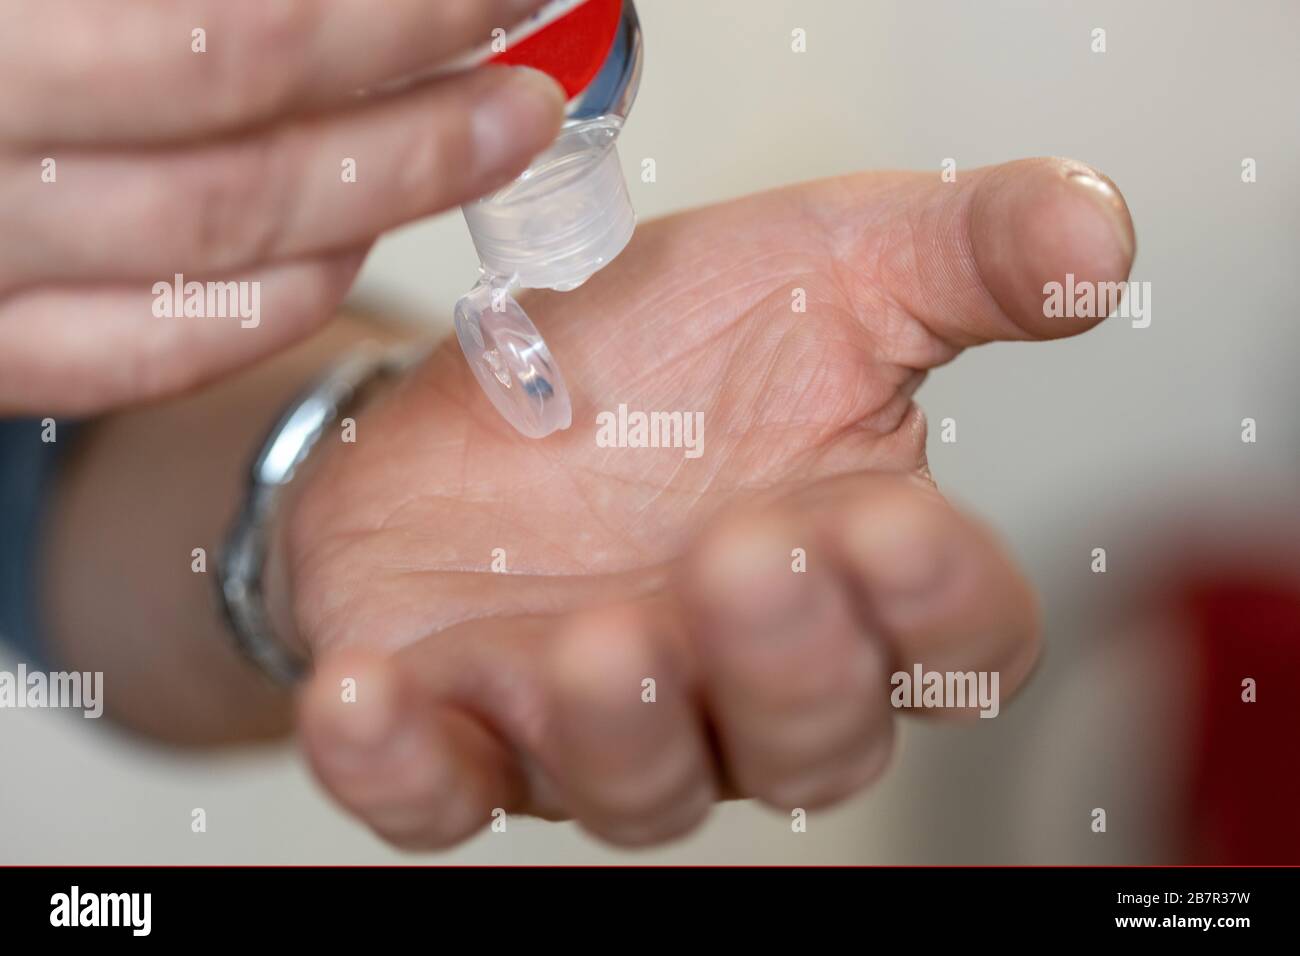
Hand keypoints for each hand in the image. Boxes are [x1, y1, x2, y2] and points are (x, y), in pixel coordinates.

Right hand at [0, 0, 563, 412]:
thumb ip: (205, 2)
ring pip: (219, 262)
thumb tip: (357, 9)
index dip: (406, 19)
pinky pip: (157, 354)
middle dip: (424, 131)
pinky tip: (352, 246)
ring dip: (378, 205)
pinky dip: (280, 302)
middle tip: (529, 90)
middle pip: (254, 169)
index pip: (250, 37)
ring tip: (476, 148)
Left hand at [292, 157, 1135, 847]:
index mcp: (851, 576)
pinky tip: (372, 698)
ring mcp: (597, 720)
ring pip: (644, 786)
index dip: (938, 603)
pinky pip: (441, 791)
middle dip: (786, 663)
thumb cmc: (658, 350)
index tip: (892, 519)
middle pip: (810, 738)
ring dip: (623, 724)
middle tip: (745, 556)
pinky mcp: (460, 731)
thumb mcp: (824, 268)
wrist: (477, 387)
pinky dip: (407, 765)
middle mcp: (739, 678)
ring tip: (594, 637)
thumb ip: (962, 259)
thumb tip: (1093, 235)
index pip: (953, 642)